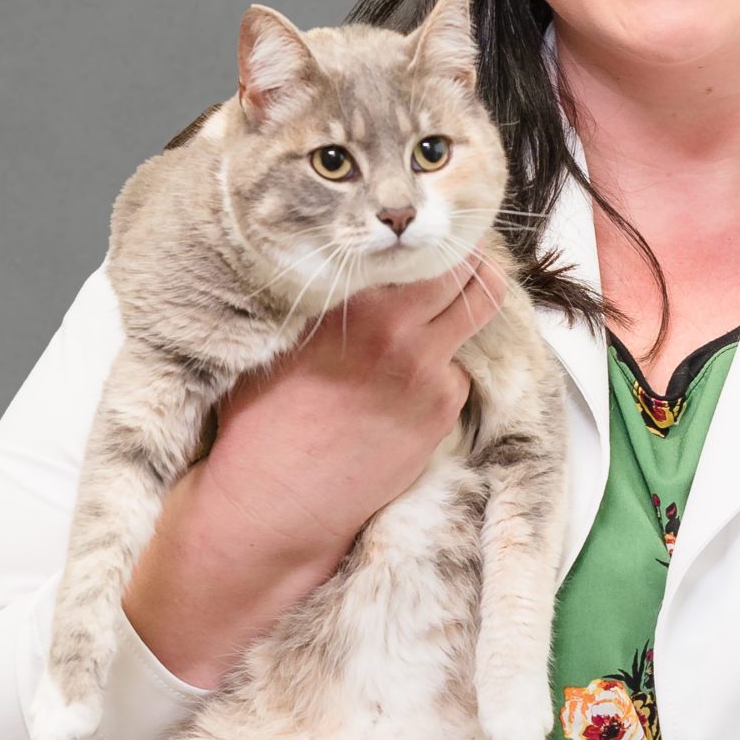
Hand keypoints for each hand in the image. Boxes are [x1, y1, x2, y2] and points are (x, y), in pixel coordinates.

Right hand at [123, 249, 510, 684]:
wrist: (275, 503)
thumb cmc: (263, 420)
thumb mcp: (282, 338)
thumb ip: (330, 298)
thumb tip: (357, 262)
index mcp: (358, 302)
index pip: (426, 249)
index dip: (438, 240)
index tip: (436, 237)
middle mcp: (401, 332)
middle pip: (475, 277)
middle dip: (473, 269)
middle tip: (459, 269)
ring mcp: (428, 376)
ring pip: (476, 322)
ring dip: (464, 316)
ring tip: (436, 321)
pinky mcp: (439, 415)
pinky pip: (458, 374)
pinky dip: (443, 371)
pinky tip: (407, 385)